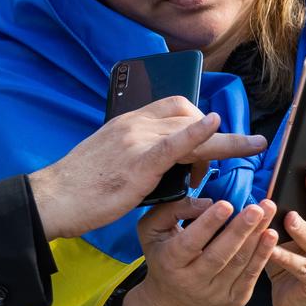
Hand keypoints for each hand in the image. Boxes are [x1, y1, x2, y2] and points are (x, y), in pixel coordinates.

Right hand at [29, 97, 267, 239]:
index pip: (173, 107)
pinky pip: (173, 143)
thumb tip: (158, 164)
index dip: (199, 121)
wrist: (54, 198)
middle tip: (226, 158)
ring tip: (252, 148)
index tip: (211, 140)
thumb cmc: (79, 186)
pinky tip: (215, 126)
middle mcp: (134, 124)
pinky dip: (197, 133)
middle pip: (187, 113)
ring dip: (227, 139)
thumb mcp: (109, 158)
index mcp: (126, 122)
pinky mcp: (138, 162)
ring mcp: (136, 140)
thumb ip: (135, 154)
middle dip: (215, 134)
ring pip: (190, 128)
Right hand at [122, 197, 277, 305]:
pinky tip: (271, 236)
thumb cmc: (162, 263)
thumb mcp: (151, 234)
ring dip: (257, 236)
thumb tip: (206, 202)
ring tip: (267, 212)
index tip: (225, 205)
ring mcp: (216, 293)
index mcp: (170, 263)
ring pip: (240, 263)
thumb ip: (171, 211)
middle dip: (240, 229)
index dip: (208, 224)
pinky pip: (251, 275)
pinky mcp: (234, 300)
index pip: (190, 242)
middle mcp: (193, 281)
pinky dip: (263, 254)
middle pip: (220, 254)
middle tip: (255, 208)